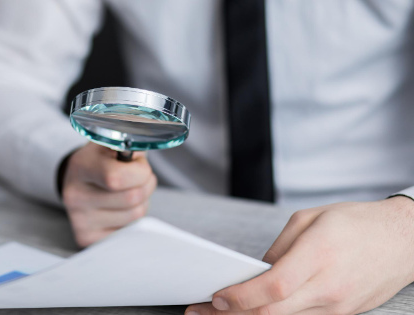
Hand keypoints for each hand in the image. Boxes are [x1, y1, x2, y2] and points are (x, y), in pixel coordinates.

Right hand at [62, 142, 156, 246]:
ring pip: (136, 215)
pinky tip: (119, 208)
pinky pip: (131, 231)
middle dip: (145, 184)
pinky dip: (132, 219)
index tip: (138, 164)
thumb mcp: (112, 142)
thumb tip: (154, 141)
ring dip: (141, 201)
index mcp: (80, 167)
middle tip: (135, 177)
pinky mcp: (88, 239)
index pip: (116, 177)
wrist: (77, 178)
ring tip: (126, 191)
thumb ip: (132, 143)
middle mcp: (75, 197)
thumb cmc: (101, 159)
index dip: (139, 171)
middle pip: (133, 198)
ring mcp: (81, 221)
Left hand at [186, 197, 413, 314]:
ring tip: (223, 311)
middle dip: (233, 314)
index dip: (240, 297)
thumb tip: (256, 271)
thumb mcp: (310, 219)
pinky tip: (257, 310)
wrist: (404, 240)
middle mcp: (329, 287)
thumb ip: (279, 248)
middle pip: (273, 312)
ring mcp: (338, 306)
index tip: (216, 297)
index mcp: (319, 255)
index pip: (273, 288)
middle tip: (204, 311)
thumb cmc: (358, 223)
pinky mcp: (343, 314)